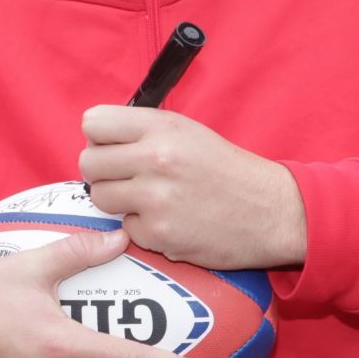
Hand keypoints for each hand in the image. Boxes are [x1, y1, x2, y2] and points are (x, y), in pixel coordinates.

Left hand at [78, 105, 306, 269]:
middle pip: (88, 162)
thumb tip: (95, 137)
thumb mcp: (187, 131)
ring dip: (117, 201)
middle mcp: (156, 159)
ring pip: (99, 197)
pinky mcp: (160, 234)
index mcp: (162, 128)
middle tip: (126, 177)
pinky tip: (168, 221)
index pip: (93, 122)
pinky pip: (125, 228)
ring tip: (148, 198)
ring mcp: (156, 198)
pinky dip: (141, 228)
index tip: (112, 147)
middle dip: (102, 172)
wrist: (270, 211)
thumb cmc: (226, 169)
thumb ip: (142, 130)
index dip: (99, 137)